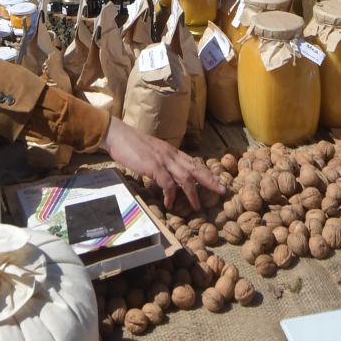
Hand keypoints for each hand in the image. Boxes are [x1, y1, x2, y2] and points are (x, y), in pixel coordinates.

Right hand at [103, 119, 224, 211]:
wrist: (118, 134)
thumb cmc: (131, 143)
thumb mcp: (152, 151)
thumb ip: (161, 161)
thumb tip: (166, 175)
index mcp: (171, 151)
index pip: (194, 162)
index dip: (207, 173)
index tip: (218, 181)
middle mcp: (171, 154)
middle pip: (196, 168)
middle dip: (210, 180)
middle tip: (222, 191)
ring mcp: (163, 160)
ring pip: (185, 177)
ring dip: (192, 192)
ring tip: (197, 206)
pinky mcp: (153, 166)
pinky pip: (167, 183)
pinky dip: (170, 194)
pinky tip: (170, 203)